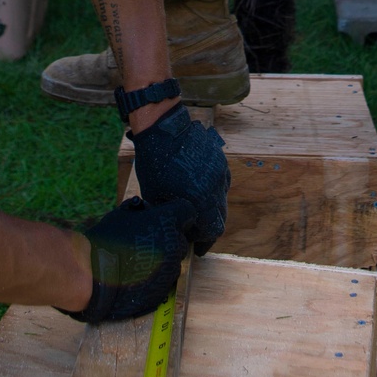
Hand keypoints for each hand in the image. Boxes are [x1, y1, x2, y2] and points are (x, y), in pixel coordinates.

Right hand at [60, 196, 194, 322]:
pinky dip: (155, 278)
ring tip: (138, 261)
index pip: (187, 212)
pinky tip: (136, 276)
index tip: (166, 219)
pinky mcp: (163, 290)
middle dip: (169, 239)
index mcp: (167, 222)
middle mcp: (174, 245)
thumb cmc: (106, 240)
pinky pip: (164, 281)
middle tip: (147, 242)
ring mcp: (170, 270)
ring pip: (173, 262)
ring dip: (162, 260)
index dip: (177, 214)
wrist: (94, 275)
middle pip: (181, 240)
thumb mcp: (121, 214)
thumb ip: (139, 209)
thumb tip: (142, 207)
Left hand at [131, 102, 229, 255]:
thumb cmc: (155, 164)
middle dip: (209, 228)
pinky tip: (200, 189)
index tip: (197, 247)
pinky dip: (213, 190)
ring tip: (197, 210)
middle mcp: (216, 187)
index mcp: (201, 199)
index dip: (204, 242)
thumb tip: (177, 228)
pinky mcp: (219, 158)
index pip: (212, 230)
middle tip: (198, 233)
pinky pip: (221, 181)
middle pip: (220, 217)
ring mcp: (220, 171)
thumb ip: (171, 215)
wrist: (162, 128)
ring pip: (222, 198)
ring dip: (212, 208)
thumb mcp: (156, 196)